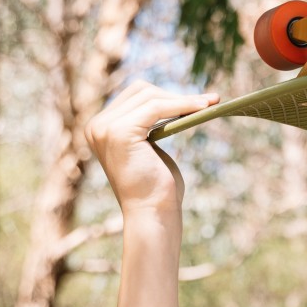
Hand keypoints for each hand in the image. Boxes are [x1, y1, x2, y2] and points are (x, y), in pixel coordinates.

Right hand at [86, 81, 218, 215]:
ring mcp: (105, 128)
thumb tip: (171, 99)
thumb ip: (149, 126)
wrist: (153, 215)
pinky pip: (156, 107)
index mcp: (100, 129)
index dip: (166, 95)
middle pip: (140, 91)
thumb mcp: (149, 150)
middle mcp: (96, 126)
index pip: (134, 96)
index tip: (198, 99)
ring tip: (210, 103)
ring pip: (150, 97)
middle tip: (208, 101)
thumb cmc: (157, 188)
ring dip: (184, 99)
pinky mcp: (120, 132)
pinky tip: (203, 108)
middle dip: (175, 95)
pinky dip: (182, 104)